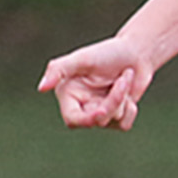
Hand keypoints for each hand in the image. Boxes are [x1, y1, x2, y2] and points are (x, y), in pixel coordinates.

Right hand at [38, 37, 152, 129]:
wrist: (136, 52)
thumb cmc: (107, 52)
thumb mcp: (82, 58)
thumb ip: (59, 70)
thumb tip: (41, 88)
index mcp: (69, 94)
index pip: (72, 119)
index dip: (86, 120)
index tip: (102, 112)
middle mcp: (81, 106)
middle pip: (96, 120)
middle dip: (113, 101)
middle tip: (123, 79)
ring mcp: (99, 113)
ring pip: (112, 120)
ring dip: (123, 98)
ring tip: (125, 77)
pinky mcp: (116, 117)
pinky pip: (124, 124)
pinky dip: (131, 108)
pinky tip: (128, 90)